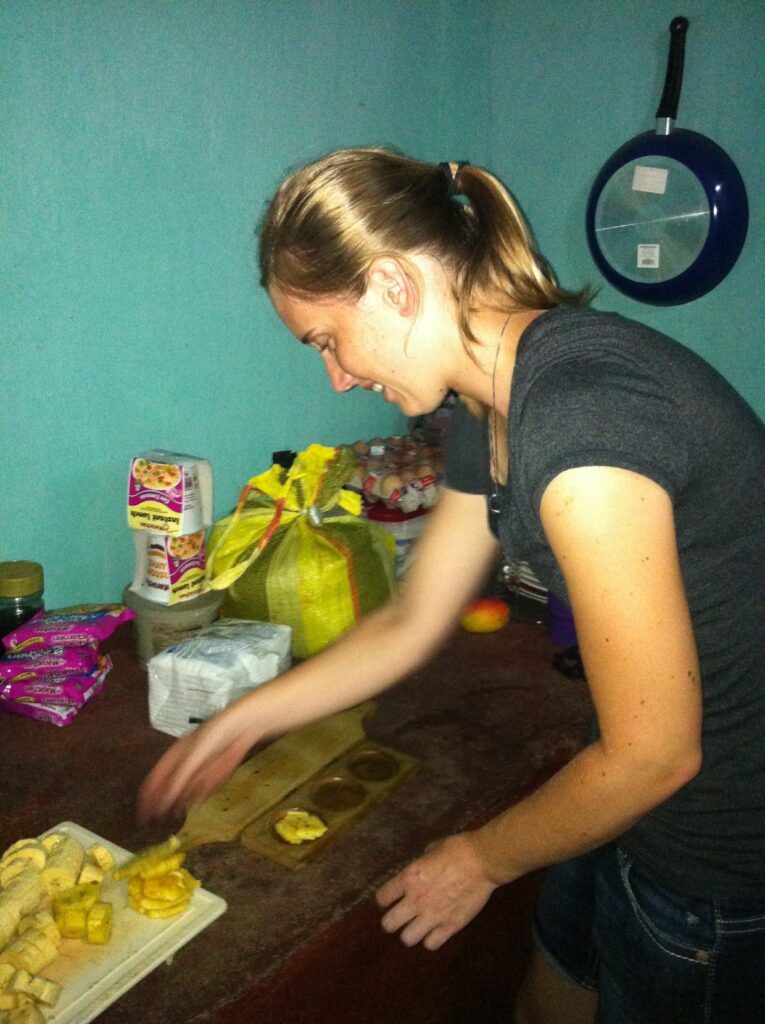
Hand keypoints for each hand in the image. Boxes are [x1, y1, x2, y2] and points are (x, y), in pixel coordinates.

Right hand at [137, 705, 259, 823]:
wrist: (240, 728)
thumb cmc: (213, 735)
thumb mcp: (191, 758)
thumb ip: (177, 780)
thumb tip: (163, 801)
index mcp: (174, 755)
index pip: (155, 778)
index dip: (148, 796)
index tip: (143, 811)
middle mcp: (185, 763)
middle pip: (170, 786)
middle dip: (163, 802)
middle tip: (157, 819)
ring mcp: (200, 769)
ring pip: (186, 790)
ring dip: (180, 802)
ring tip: (175, 815)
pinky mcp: (214, 774)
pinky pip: (202, 789)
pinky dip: (197, 797)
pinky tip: (194, 804)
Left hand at [375, 832, 496, 950]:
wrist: (482, 860)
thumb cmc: (457, 849)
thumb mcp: (430, 850)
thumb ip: (420, 866)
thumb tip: (419, 872)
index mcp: (409, 878)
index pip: (382, 898)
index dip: (385, 899)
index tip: (390, 899)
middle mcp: (416, 900)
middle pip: (389, 924)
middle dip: (392, 921)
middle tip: (400, 917)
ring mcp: (433, 915)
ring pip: (407, 939)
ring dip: (411, 932)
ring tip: (418, 926)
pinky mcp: (451, 925)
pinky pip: (431, 944)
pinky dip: (432, 939)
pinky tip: (436, 930)